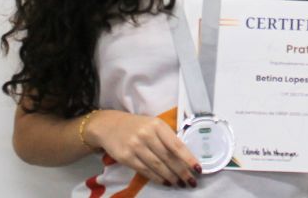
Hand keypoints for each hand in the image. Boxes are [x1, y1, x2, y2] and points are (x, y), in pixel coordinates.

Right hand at [85, 109, 200, 188]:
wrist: (108, 125)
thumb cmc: (136, 126)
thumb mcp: (152, 125)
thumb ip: (166, 138)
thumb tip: (185, 158)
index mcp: (156, 124)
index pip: (176, 144)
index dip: (188, 159)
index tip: (198, 169)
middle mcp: (146, 134)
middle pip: (168, 158)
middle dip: (182, 172)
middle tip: (191, 182)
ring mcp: (135, 146)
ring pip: (158, 167)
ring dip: (171, 177)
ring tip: (180, 183)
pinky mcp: (126, 157)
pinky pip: (146, 171)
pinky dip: (158, 178)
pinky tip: (165, 182)